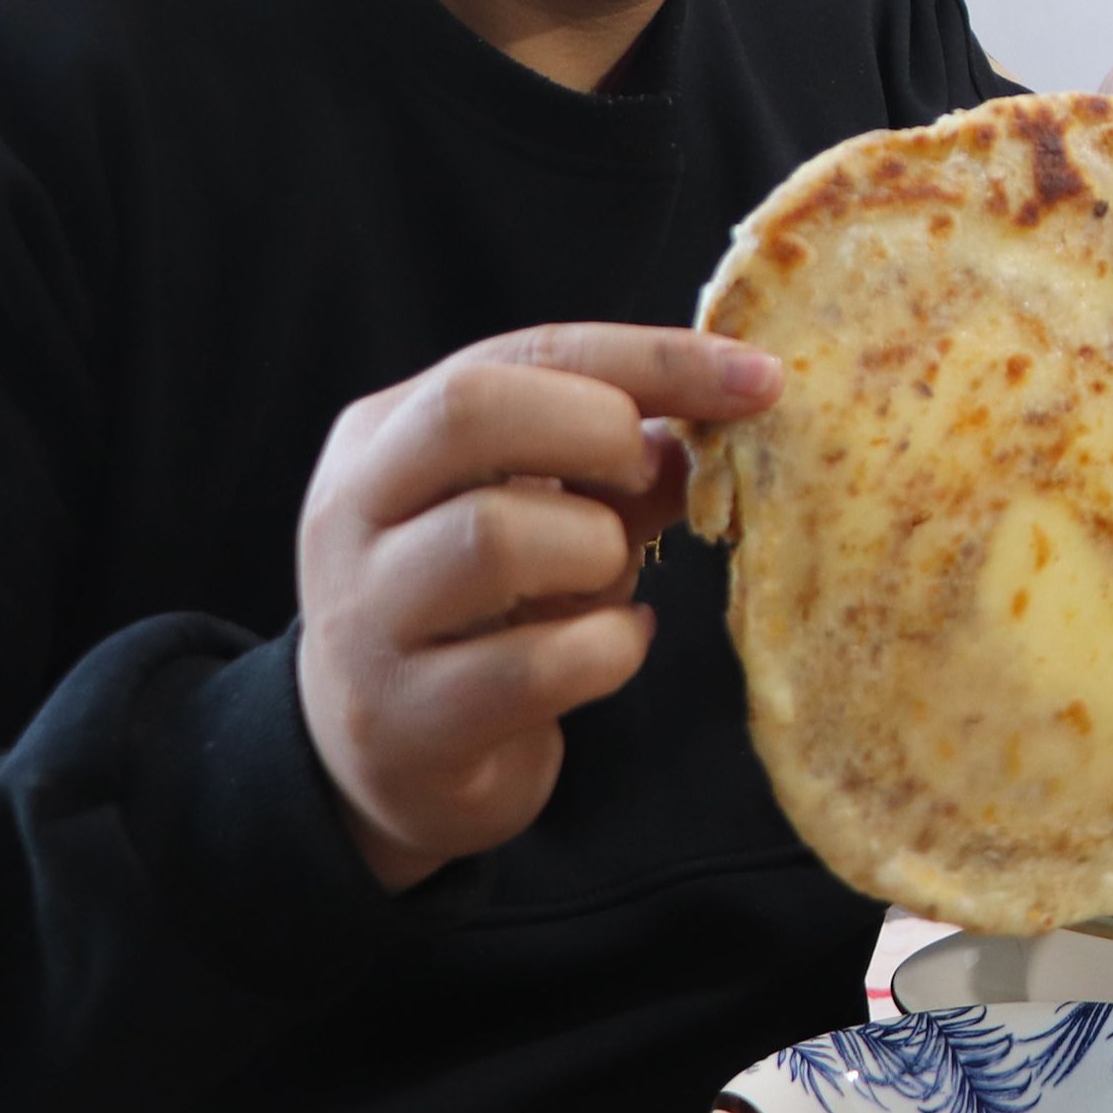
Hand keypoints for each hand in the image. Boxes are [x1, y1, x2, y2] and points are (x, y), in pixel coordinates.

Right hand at [295, 324, 784, 893]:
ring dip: (597, 550)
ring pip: (493, 538)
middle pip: (467, 412)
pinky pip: (534, 665)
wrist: (397, 761)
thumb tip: (730, 401)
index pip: (524, 352)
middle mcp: (350, 513)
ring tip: (611, 575)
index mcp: (385, 435)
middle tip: (649, 480)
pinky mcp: (401, 721)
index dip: (653, 357)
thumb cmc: (491, 610)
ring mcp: (363, 618)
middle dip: (599, 431)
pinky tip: (616, 643)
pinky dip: (609, 648)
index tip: (762, 377)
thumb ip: (623, 458)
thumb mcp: (551, 511)